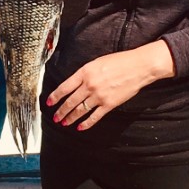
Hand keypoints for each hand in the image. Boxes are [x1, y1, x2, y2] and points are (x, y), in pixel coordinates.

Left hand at [45, 40, 174, 129]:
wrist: (138, 66)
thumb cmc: (119, 61)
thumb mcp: (96, 62)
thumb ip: (84, 73)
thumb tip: (74, 84)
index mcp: (85, 72)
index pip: (65, 87)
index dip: (55, 96)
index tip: (49, 102)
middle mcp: (89, 85)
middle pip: (70, 101)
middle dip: (61, 111)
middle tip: (55, 117)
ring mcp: (99, 96)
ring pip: (80, 110)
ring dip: (70, 118)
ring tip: (64, 123)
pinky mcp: (109, 104)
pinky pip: (95, 117)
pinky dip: (86, 123)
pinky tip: (80, 127)